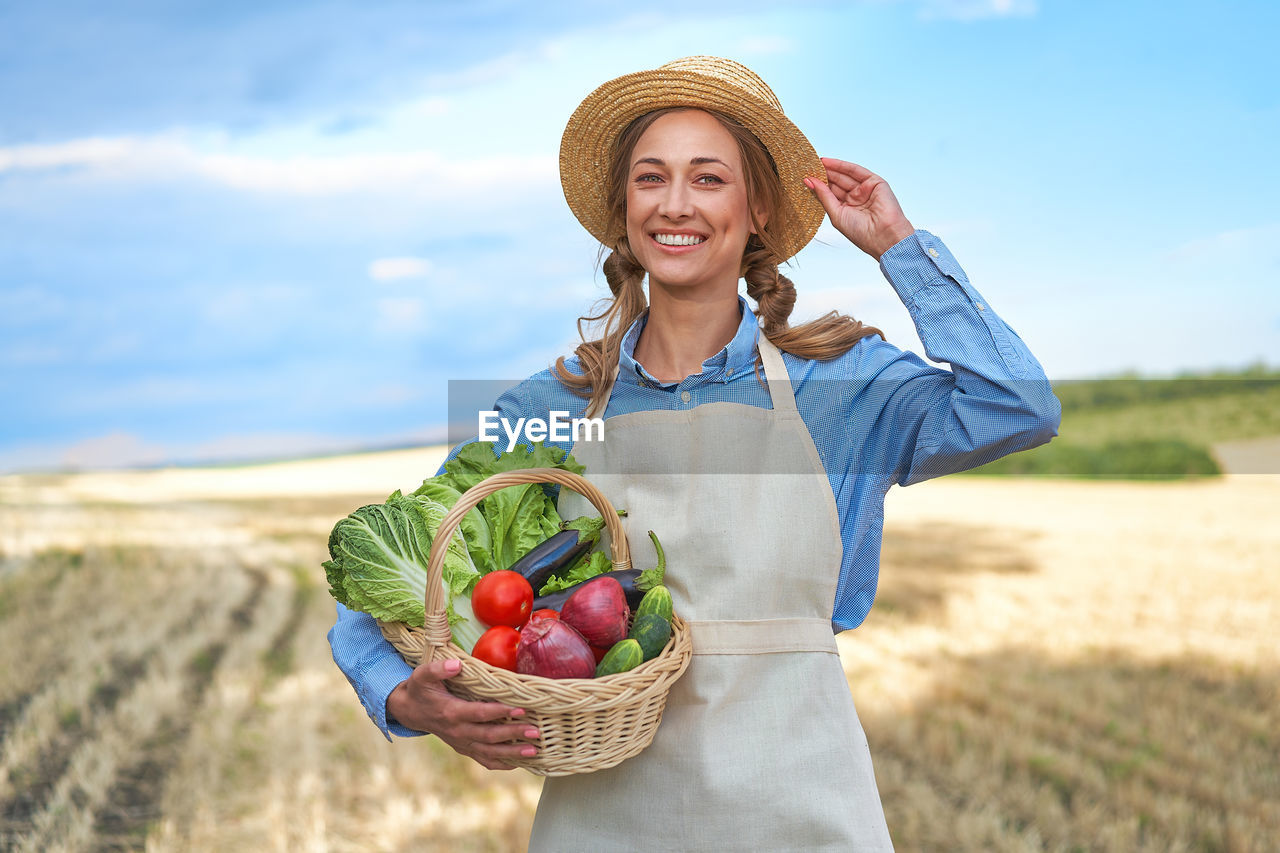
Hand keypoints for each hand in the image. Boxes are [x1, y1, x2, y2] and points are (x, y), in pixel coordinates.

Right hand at [386, 658, 539, 769]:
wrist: (410, 711)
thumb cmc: (420, 690)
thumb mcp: (422, 675)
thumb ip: (438, 669)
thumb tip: (456, 665)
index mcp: (451, 712)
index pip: (480, 714)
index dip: (500, 712)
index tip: (521, 709)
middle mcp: (458, 731)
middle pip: (489, 736)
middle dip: (513, 734)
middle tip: (535, 731)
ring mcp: (461, 742)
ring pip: (489, 752)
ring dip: (512, 753)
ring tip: (534, 751)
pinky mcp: (464, 748)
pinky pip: (484, 760)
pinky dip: (502, 764)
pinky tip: (521, 763)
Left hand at [805, 158, 914, 259]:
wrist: (883, 236)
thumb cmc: (861, 232)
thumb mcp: (836, 214)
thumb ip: (824, 196)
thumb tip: (810, 182)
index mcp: (847, 209)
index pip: (830, 193)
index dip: (818, 185)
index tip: (804, 178)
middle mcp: (856, 198)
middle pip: (836, 183)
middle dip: (823, 175)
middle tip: (807, 167)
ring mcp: (866, 190)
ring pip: (845, 175)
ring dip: (830, 169)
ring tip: (814, 163)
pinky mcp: (875, 182)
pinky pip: (856, 171)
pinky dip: (842, 166)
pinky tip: (827, 162)